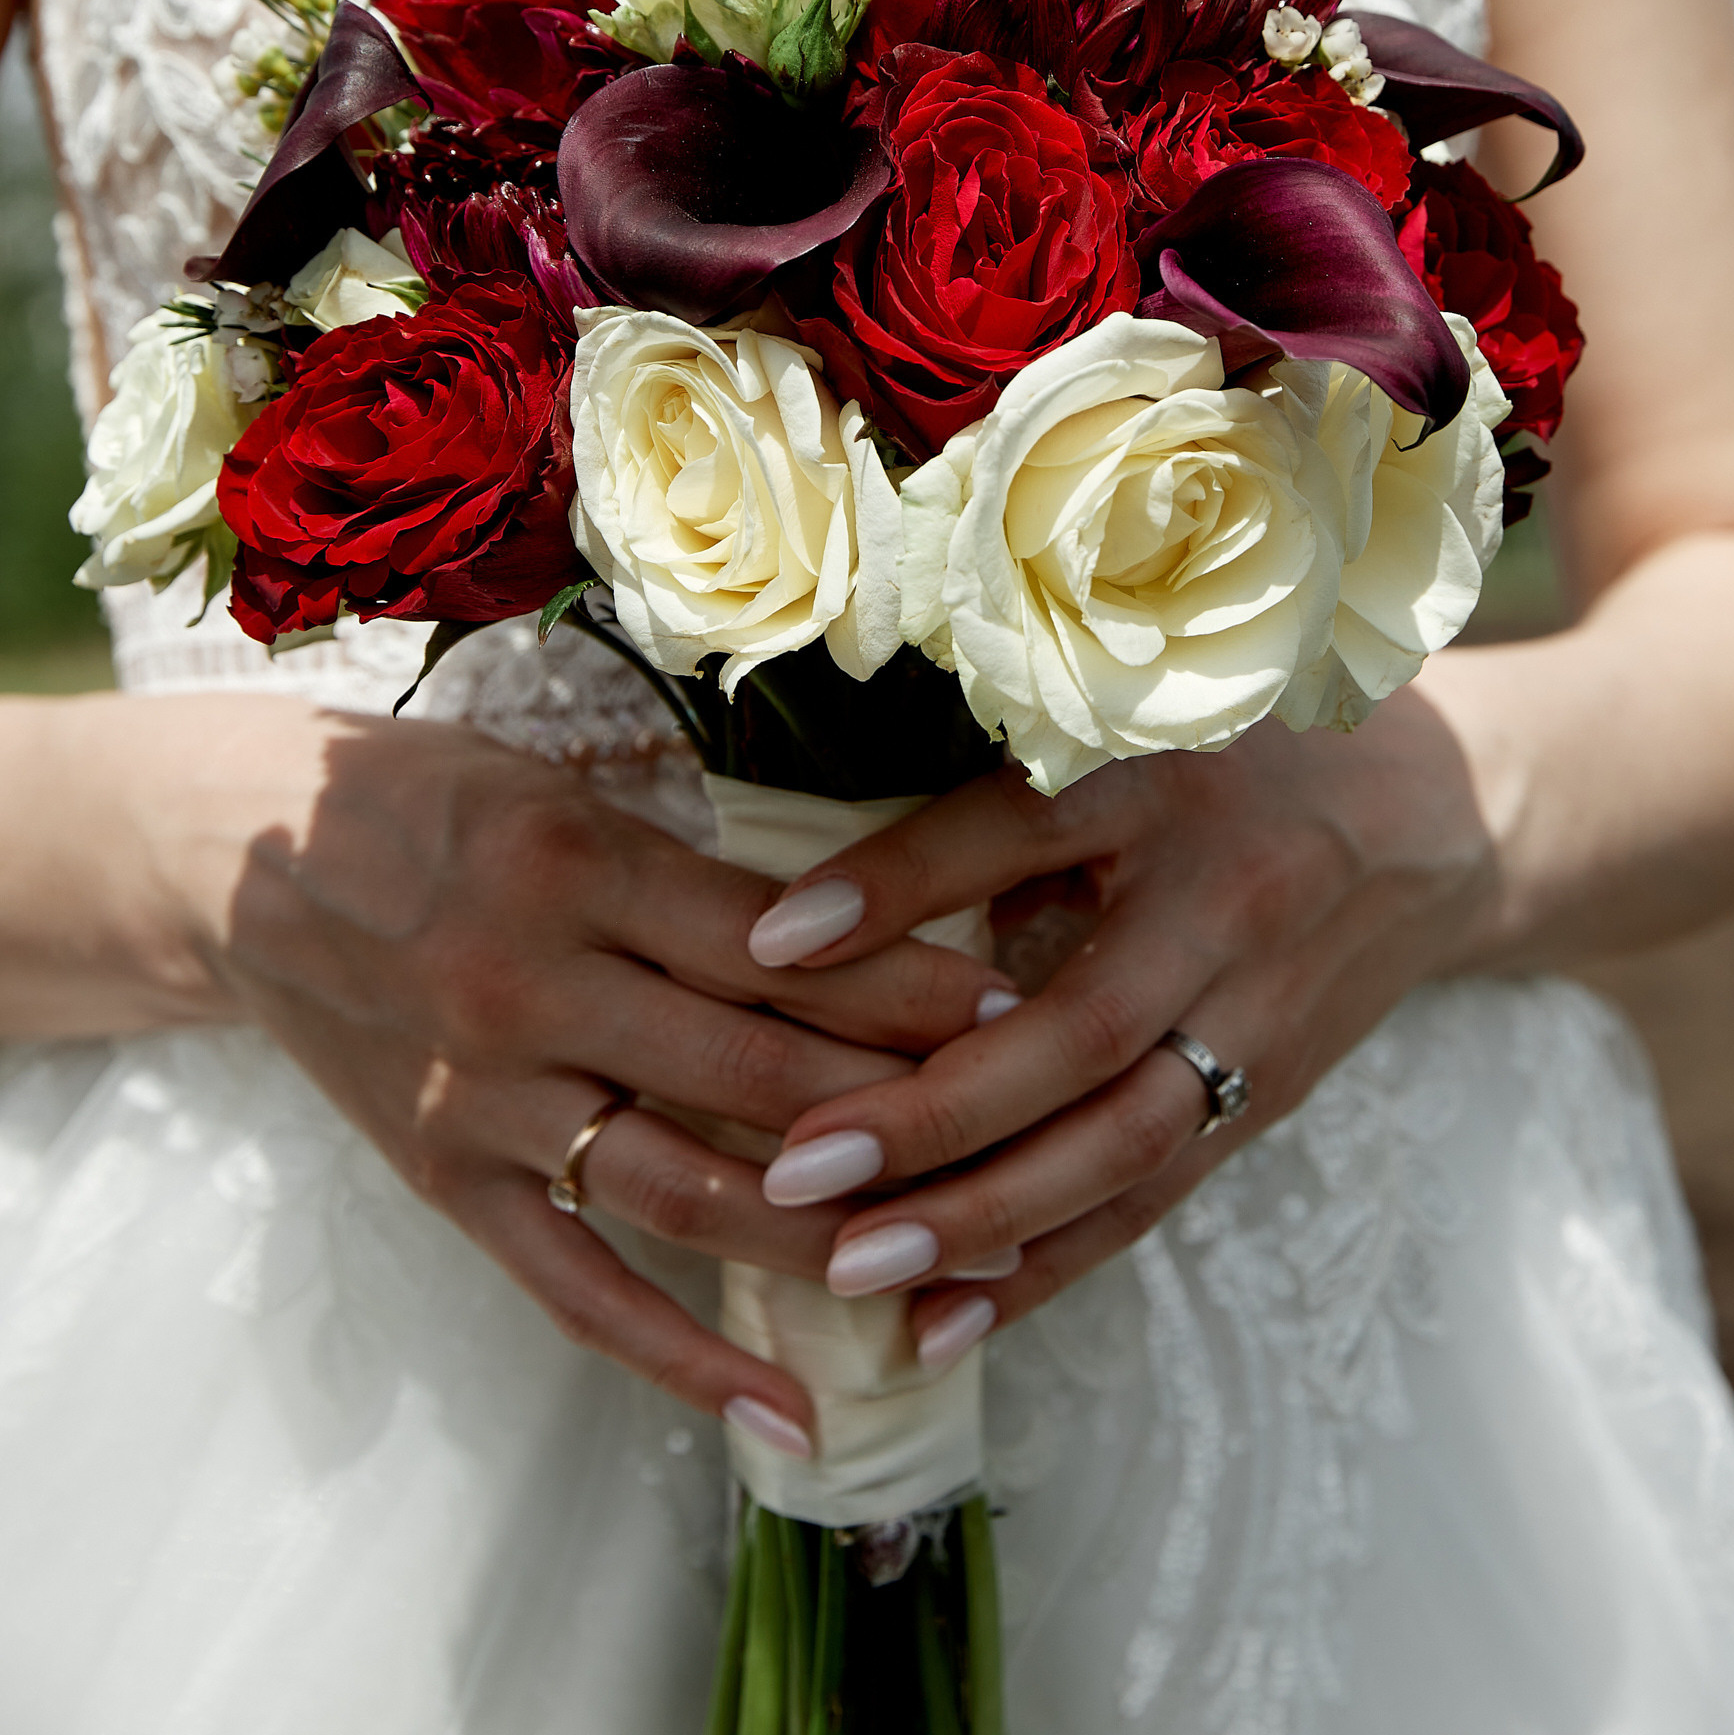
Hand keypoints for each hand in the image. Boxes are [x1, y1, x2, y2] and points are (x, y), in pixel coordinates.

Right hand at [206, 704, 1001, 1446]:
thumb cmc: (432, 806)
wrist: (241, 861)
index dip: (905, 981)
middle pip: (756, 1067)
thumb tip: (865, 927)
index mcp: (581, 866)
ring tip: (945, 1259)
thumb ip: (696, 870)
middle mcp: (536, 985)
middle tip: (1025, 1134)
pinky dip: (682, 1358)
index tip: (1018, 1006)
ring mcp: (489, 1096)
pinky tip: (783, 1409)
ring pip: (687, 1186)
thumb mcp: (565, 792)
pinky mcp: (446, 1180)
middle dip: (902, 1105)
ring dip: (824, 1229)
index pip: (778, 944)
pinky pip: (578, 1289)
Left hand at [746, 697, 1501, 1365]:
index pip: (1025, 831)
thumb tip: (817, 876)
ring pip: (1122, 1147)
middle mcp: (1228, 912)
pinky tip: (946, 1322)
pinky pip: (1153, 1199)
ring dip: (985, 1220)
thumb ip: (1001, 789)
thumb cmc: (1248, 749)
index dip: (901, 886)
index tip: (769, 942)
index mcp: (1176, 786)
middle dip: (935, 1114)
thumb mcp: (1135, 726)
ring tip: (853, 1270)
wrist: (1439, 821)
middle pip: (1080, 1035)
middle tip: (794, 1166)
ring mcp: (1260, 1022)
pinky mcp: (1269, 1099)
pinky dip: (1049, 1266)